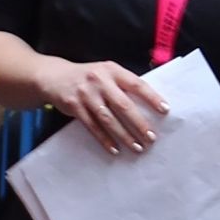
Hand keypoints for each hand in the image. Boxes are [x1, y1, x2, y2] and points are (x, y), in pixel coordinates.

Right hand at [39, 56, 168, 155]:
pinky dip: (104, 139)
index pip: (136, 84)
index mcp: (112, 70)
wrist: (54, 76)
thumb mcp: (105, 72)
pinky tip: (114, 148)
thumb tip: (146, 104)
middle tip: (151, 137)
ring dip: (124, 135)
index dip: (151, 97)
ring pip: (109, 119)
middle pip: (123, 105)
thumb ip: (122, 84)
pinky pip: (92, 126)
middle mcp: (100, 81)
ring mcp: (86, 94)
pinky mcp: (74, 107)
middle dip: (139, 123)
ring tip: (136, 147)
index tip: (165, 110)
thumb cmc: (87, 77)